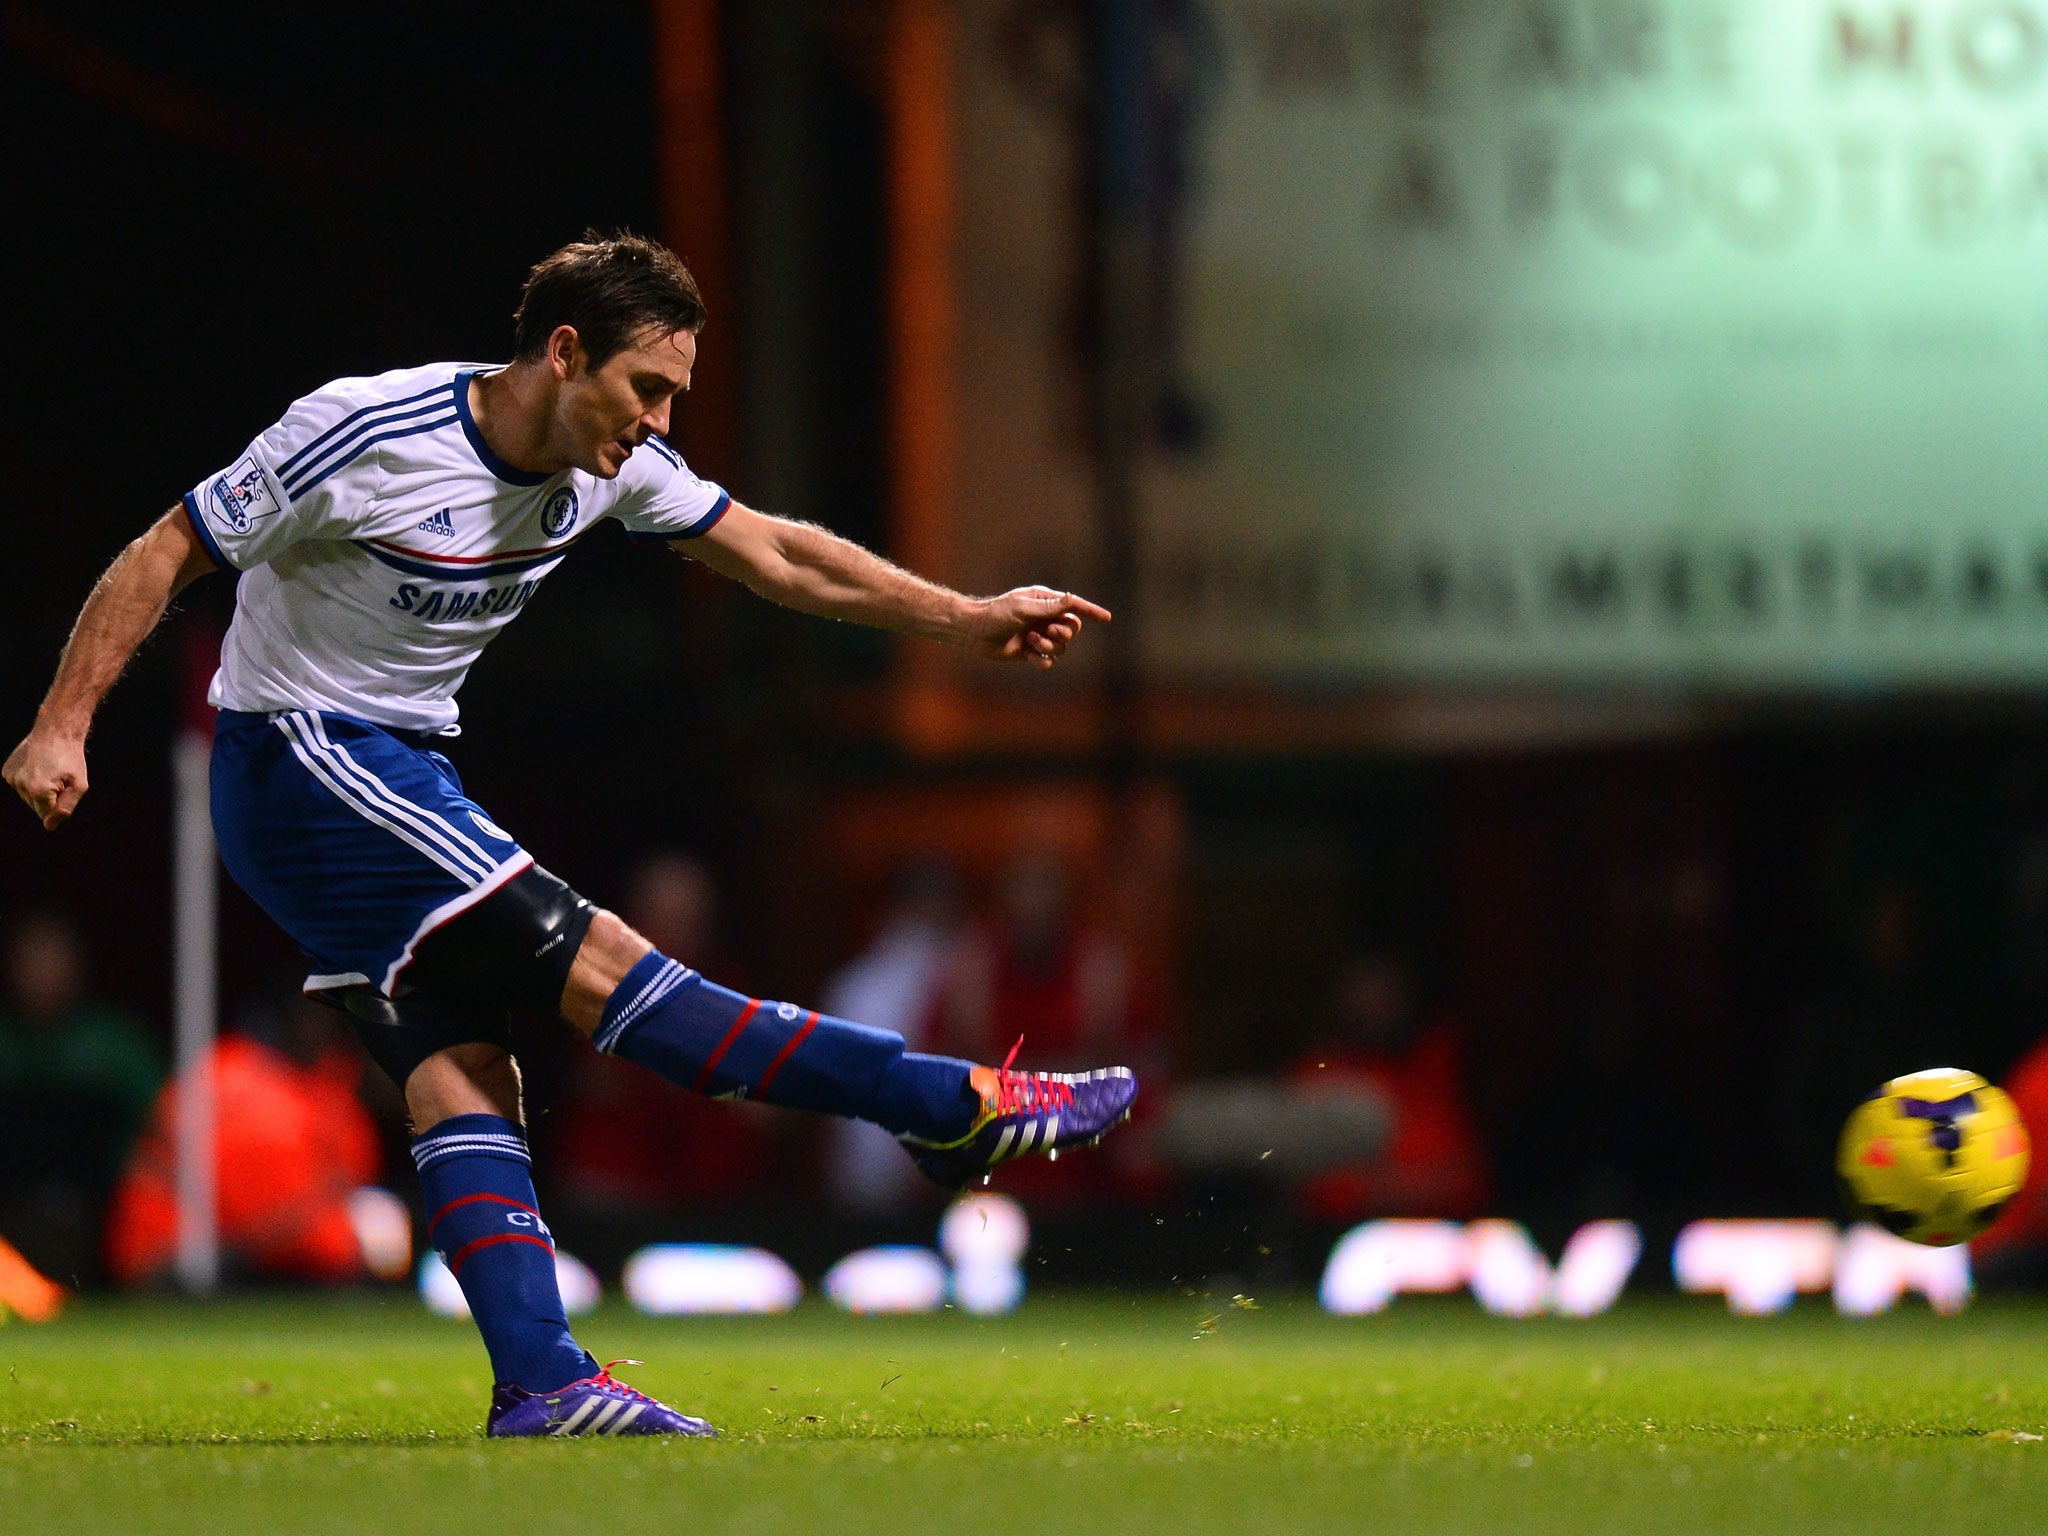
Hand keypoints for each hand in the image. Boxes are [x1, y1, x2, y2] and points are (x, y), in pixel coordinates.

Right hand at [4, 729, 88, 830]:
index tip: (65, 789)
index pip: (46, 816)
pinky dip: (28, 781)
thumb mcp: (79, 785)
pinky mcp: (6, 771)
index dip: (58, 805)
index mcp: (38, 791)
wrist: (56, 731)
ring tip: (49, 771)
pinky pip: (19, 786)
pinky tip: (37, 767)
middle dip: (49, 799)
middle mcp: (20, 786)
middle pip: (35, 807)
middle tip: (59, 778)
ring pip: (27, 797)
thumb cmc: (72, 758)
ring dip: (38, 790)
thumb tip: (49, 827)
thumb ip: (65, 808)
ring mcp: (10, 778)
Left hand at [967, 587, 1112, 668]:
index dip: (1091, 611)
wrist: (976, 632)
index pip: (1074, 606)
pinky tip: (1029, 656)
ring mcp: (1039, 635)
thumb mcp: (1024, 608)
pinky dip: (1042, 660)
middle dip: (1063, 633)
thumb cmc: (997, 614)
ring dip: (1049, 647)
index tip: (1107, 618)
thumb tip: (1072, 599)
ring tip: (1031, 642)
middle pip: (1071, 629)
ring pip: (1061, 647)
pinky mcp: (1031, 652)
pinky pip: (1049, 661)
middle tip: (1048, 631)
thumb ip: (1049, 607)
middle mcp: (1044, 618)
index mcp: (1044, 601)